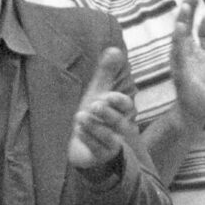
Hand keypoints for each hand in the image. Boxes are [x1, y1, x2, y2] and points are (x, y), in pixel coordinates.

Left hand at [68, 46, 134, 170]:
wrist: (83, 143)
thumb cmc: (94, 115)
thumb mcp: (98, 92)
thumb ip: (106, 72)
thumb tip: (114, 49)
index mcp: (121, 112)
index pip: (126, 106)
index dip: (118, 101)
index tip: (107, 96)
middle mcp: (120, 128)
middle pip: (120, 123)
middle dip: (108, 114)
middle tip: (94, 105)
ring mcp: (111, 144)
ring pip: (109, 137)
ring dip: (95, 126)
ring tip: (80, 116)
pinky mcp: (101, 156)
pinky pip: (97, 149)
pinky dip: (88, 138)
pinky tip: (78, 130)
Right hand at [168, 0, 204, 125]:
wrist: (198, 109)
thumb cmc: (203, 82)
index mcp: (189, 48)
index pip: (189, 25)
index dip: (190, 11)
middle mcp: (181, 54)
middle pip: (181, 31)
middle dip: (185, 15)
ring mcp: (180, 66)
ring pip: (178, 45)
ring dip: (180, 30)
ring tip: (183, 14)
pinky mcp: (182, 79)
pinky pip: (180, 63)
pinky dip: (180, 51)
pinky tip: (181, 39)